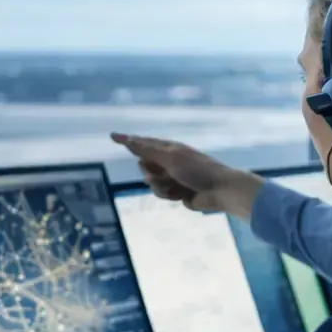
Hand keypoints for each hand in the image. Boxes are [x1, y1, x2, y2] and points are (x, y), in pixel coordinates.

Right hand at [110, 133, 263, 217]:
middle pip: (144, 166)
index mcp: (168, 148)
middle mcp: (168, 160)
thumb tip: (127, 138)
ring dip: (160, 187)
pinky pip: (160, 193)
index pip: (143, 142)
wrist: (219, 190)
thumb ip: (147, 149)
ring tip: (175, 187)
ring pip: (151, 182)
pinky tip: (180, 195)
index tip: (112, 136)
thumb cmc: (196, 169)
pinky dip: (168, 194)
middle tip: (162, 175)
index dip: (128, 140)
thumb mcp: (170, 157)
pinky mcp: (176, 191)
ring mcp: (172, 176)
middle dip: (150, 173)